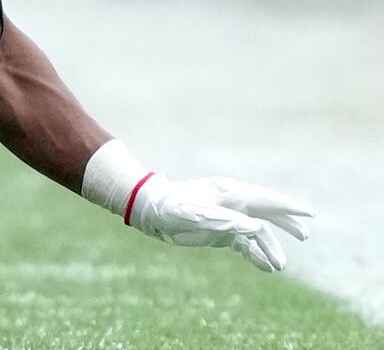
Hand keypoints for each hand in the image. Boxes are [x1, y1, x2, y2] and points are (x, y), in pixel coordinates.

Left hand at [127, 173, 313, 271]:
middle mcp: (232, 204)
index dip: (288, 207)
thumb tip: (256, 227)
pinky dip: (255, 255)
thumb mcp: (196, 213)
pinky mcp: (220, 233)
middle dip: (287, 224)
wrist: (151, 212)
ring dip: (269, 248)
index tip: (310, 214)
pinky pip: (244, 244)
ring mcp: (228, 218)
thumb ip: (225, 220)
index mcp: (230, 193)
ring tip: (279, 266)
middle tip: (305, 235)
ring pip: (257, 233)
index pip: (266, 199)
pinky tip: (265, 267)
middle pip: (267, 213)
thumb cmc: (171, 207)